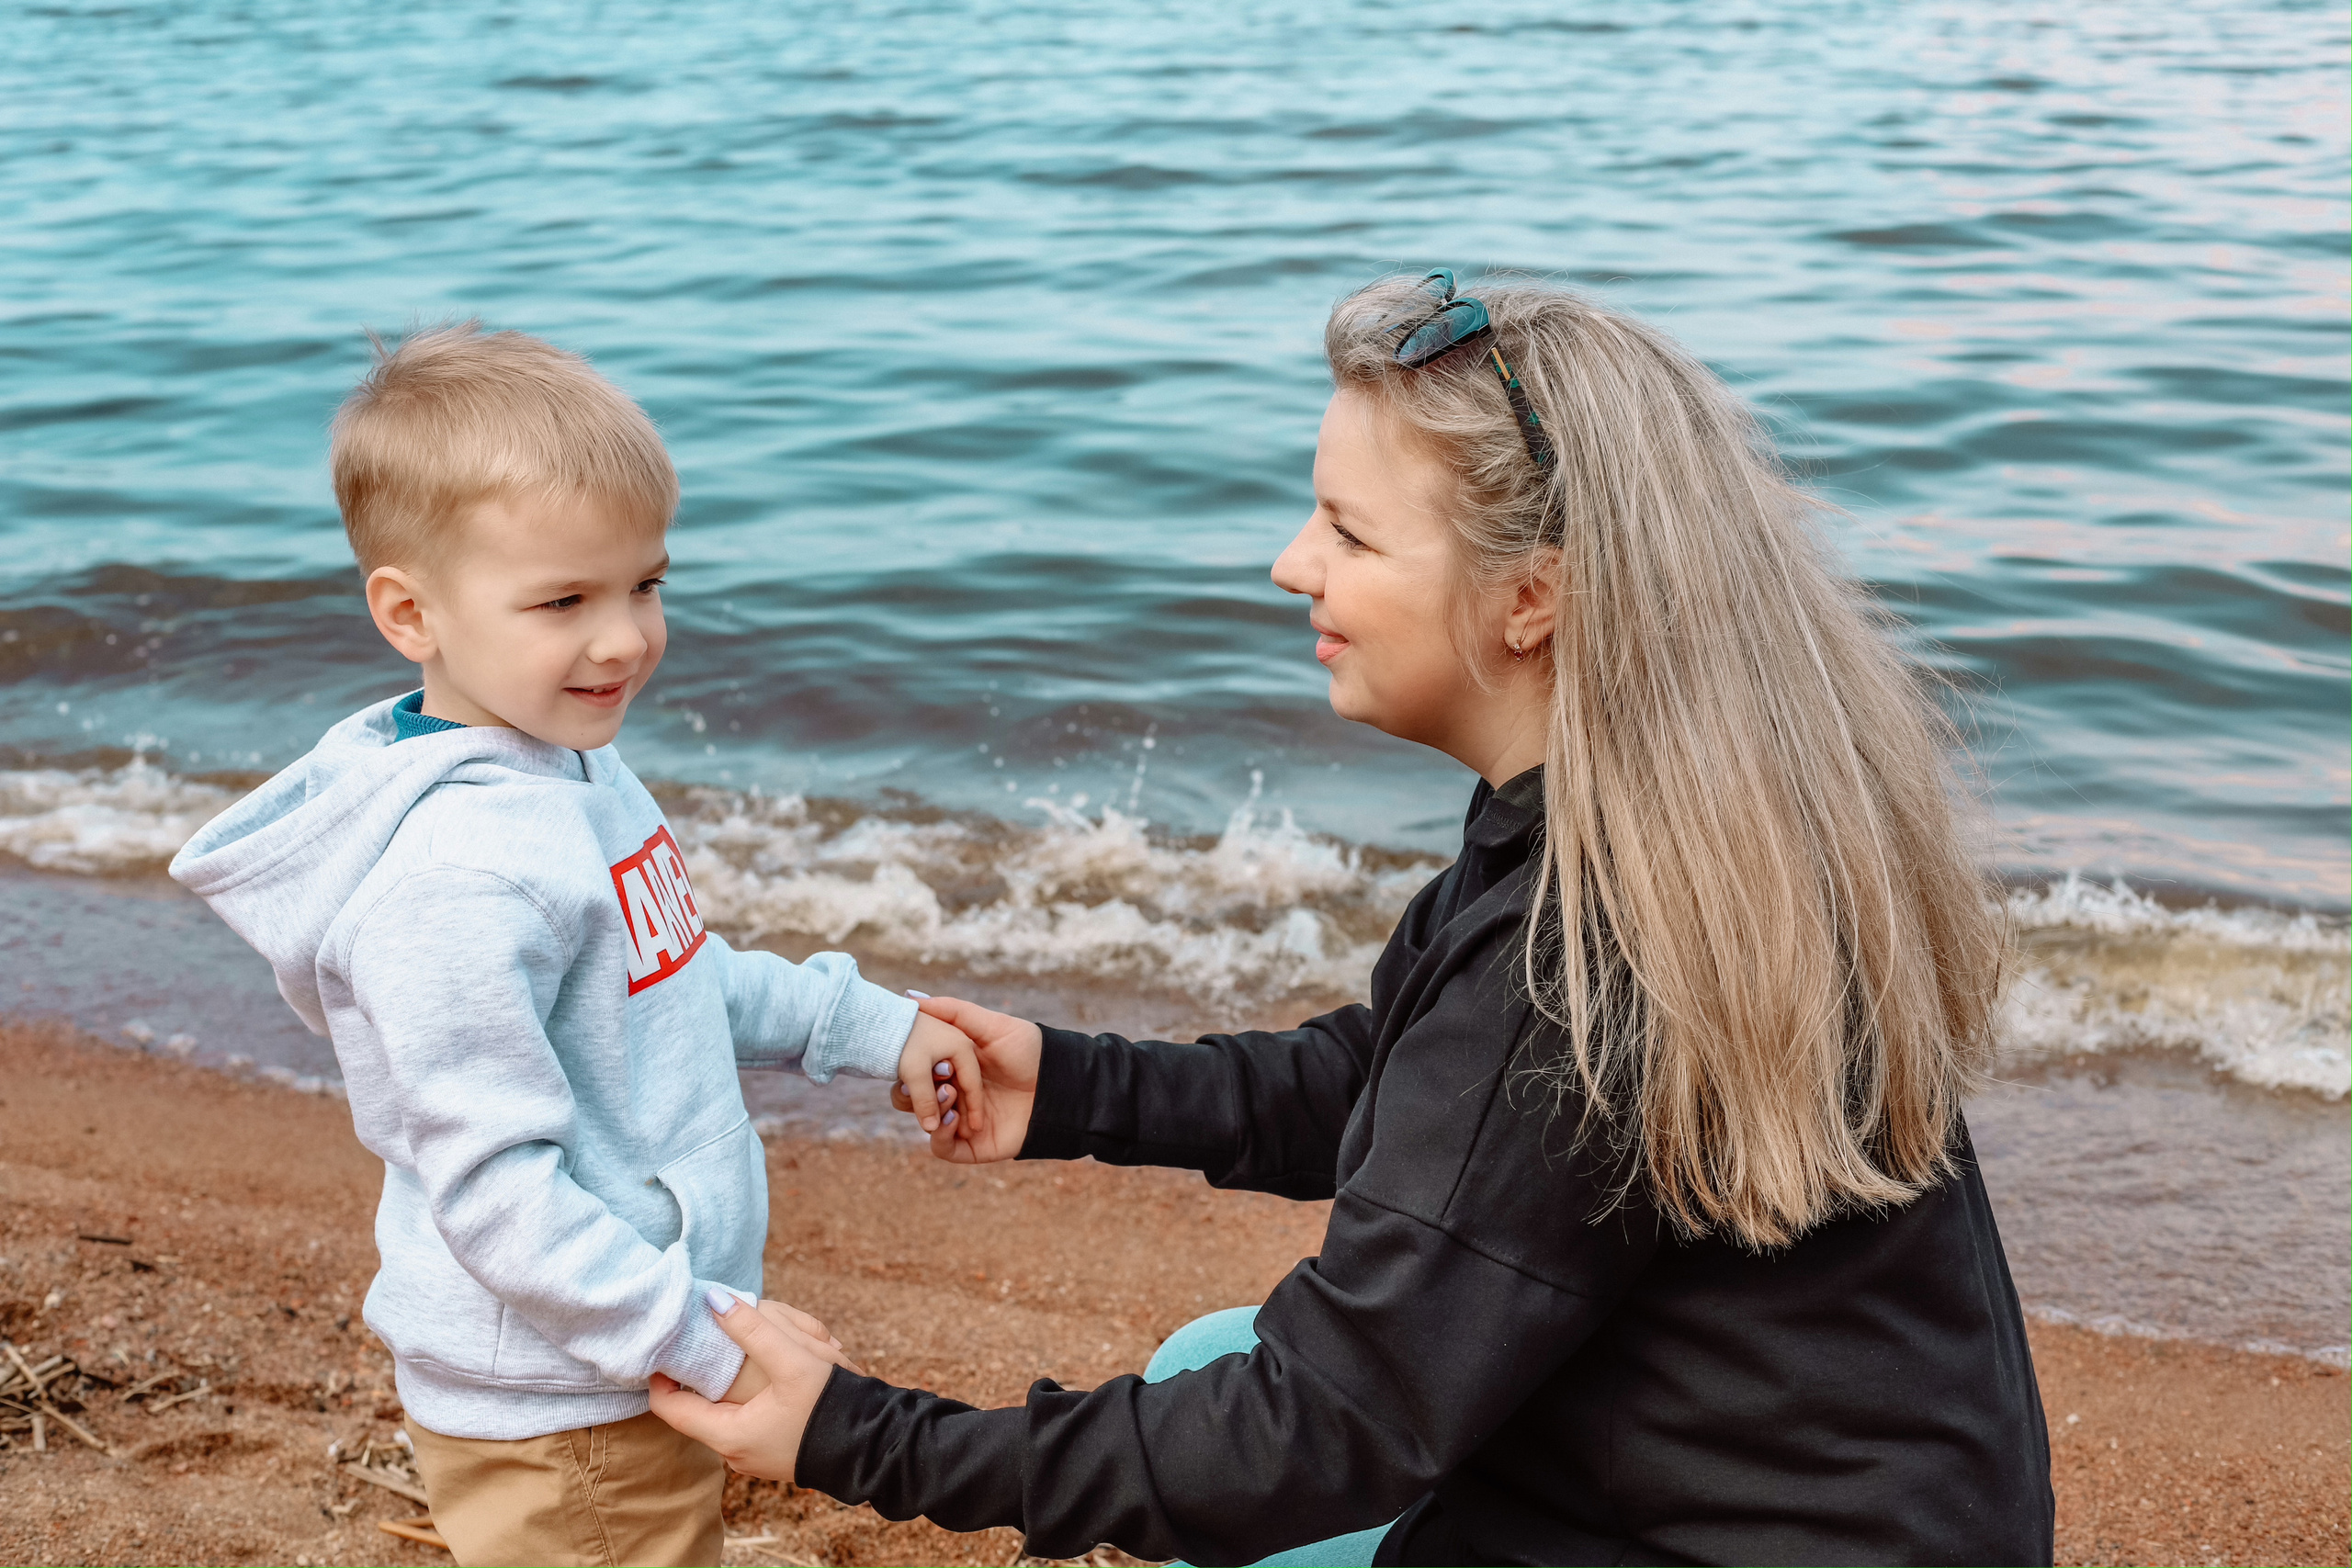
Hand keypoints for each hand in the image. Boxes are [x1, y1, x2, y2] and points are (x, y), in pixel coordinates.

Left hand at [648, 1292, 858, 1481]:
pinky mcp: (776, 1451)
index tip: (667, 1344)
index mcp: (730, 1436)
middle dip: (706, 1370)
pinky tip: (778, 1372)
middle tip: (710, 1336)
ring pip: (728, 1411)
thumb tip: (712, 1301)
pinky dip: (754, 1393)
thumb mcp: (794, 1360)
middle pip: (700, 1408)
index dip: (661, 1376)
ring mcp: (756, 1456)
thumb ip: (753, 1328)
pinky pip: (751, 1418)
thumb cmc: (835, 1408)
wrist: (881, 1447)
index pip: (670, 1409)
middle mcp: (737, 1453)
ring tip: (752, 1349)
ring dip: (734, 1380)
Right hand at [899, 996, 1039, 1163]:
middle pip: (912, 1100)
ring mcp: (961, 1122)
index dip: (907, 1067)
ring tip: (950, 1095)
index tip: (911, 1057)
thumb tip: (911, 997)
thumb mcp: (992, 1025)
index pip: (914, 1072)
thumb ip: (953, 1012)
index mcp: (952, 1068)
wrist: (1060, 1086)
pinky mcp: (972, 1146)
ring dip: (930, 1110)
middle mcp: (953, 1095)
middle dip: (914, 1091)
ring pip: (925, 1123)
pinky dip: (940, 1137)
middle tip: (936, 1079)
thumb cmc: (1030, 1052)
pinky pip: (942, 1148)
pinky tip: (954, 1119)